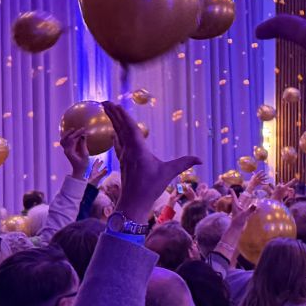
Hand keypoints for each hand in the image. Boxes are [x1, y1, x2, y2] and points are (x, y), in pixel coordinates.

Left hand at [60, 126, 89, 178]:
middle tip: (82, 128)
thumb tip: (83, 135)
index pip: (73, 139)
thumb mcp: (85, 155)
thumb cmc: (83, 164)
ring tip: (73, 129)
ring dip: (68, 134)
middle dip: (75, 132)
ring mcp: (65, 150)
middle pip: (68, 138)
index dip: (78, 133)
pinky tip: (72, 134)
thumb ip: (83, 144)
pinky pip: (64, 142)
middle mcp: (66, 150)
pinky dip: (67, 137)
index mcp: (70, 152)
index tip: (84, 130)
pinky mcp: (66, 150)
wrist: (78, 171)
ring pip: (63, 140)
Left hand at [105, 98, 197, 225]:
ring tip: (108, 111)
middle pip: (120, 128)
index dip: (123, 116)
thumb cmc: (150, 188)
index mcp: (138, 150)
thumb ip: (184, 163)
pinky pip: (118, 144)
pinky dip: (116, 136)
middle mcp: (128, 150)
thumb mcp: (168, 173)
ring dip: (113, 122)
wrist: (133, 203)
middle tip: (105, 101)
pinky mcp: (123, 162)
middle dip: (113, 114)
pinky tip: (113, 134)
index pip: (130, 128)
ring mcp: (124, 156)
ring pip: (117, 134)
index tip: (116, 105)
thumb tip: (200, 159)